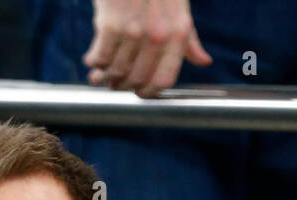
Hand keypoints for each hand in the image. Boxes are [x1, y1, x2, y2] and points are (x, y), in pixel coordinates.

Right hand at [85, 0, 211, 97]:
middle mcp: (158, 36)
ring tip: (99, 71)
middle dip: (121, 85)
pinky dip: (93, 61)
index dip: (147, 92)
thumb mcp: (179, 10)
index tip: (136, 91)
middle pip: (136, 81)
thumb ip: (188, 40)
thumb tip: (204, 61)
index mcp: (178, 34)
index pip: (163, 81)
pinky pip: (99, 59)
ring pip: (114, 73)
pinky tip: (93, 56)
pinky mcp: (110, 25)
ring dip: (103, 76)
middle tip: (112, 80)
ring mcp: (134, 31)